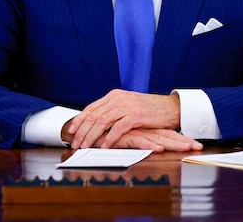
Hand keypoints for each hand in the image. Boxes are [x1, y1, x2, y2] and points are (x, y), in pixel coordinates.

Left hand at [67, 89, 181, 148]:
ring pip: (102, 121)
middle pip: (94, 115)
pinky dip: (109, 138)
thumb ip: (114, 111)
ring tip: (85, 147)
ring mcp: (127, 106)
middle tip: (75, 144)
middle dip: (82, 131)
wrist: (171, 107)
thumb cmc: (149, 110)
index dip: (79, 120)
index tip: (71, 131)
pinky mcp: (136, 115)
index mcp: (114, 95)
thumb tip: (97, 122)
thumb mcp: (128, 106)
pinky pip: (118, 128)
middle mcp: (118, 98)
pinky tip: (104, 147)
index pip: (91, 107)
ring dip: (91, 136)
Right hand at [103, 128, 201, 151]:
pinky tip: (159, 149)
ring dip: (173, 144)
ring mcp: (135, 131)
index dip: (182, 139)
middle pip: (167, 135)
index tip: (198, 146)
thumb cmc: (109, 136)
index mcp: (146, 130)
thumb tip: (155, 146)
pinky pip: (139, 141)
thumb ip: (140, 140)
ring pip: (157, 138)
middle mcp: (143, 129)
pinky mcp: (124, 135)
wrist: (91, 129)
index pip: (167, 134)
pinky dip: (149, 146)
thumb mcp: (128, 139)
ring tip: (188, 148)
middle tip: (200, 147)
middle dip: (183, 142)